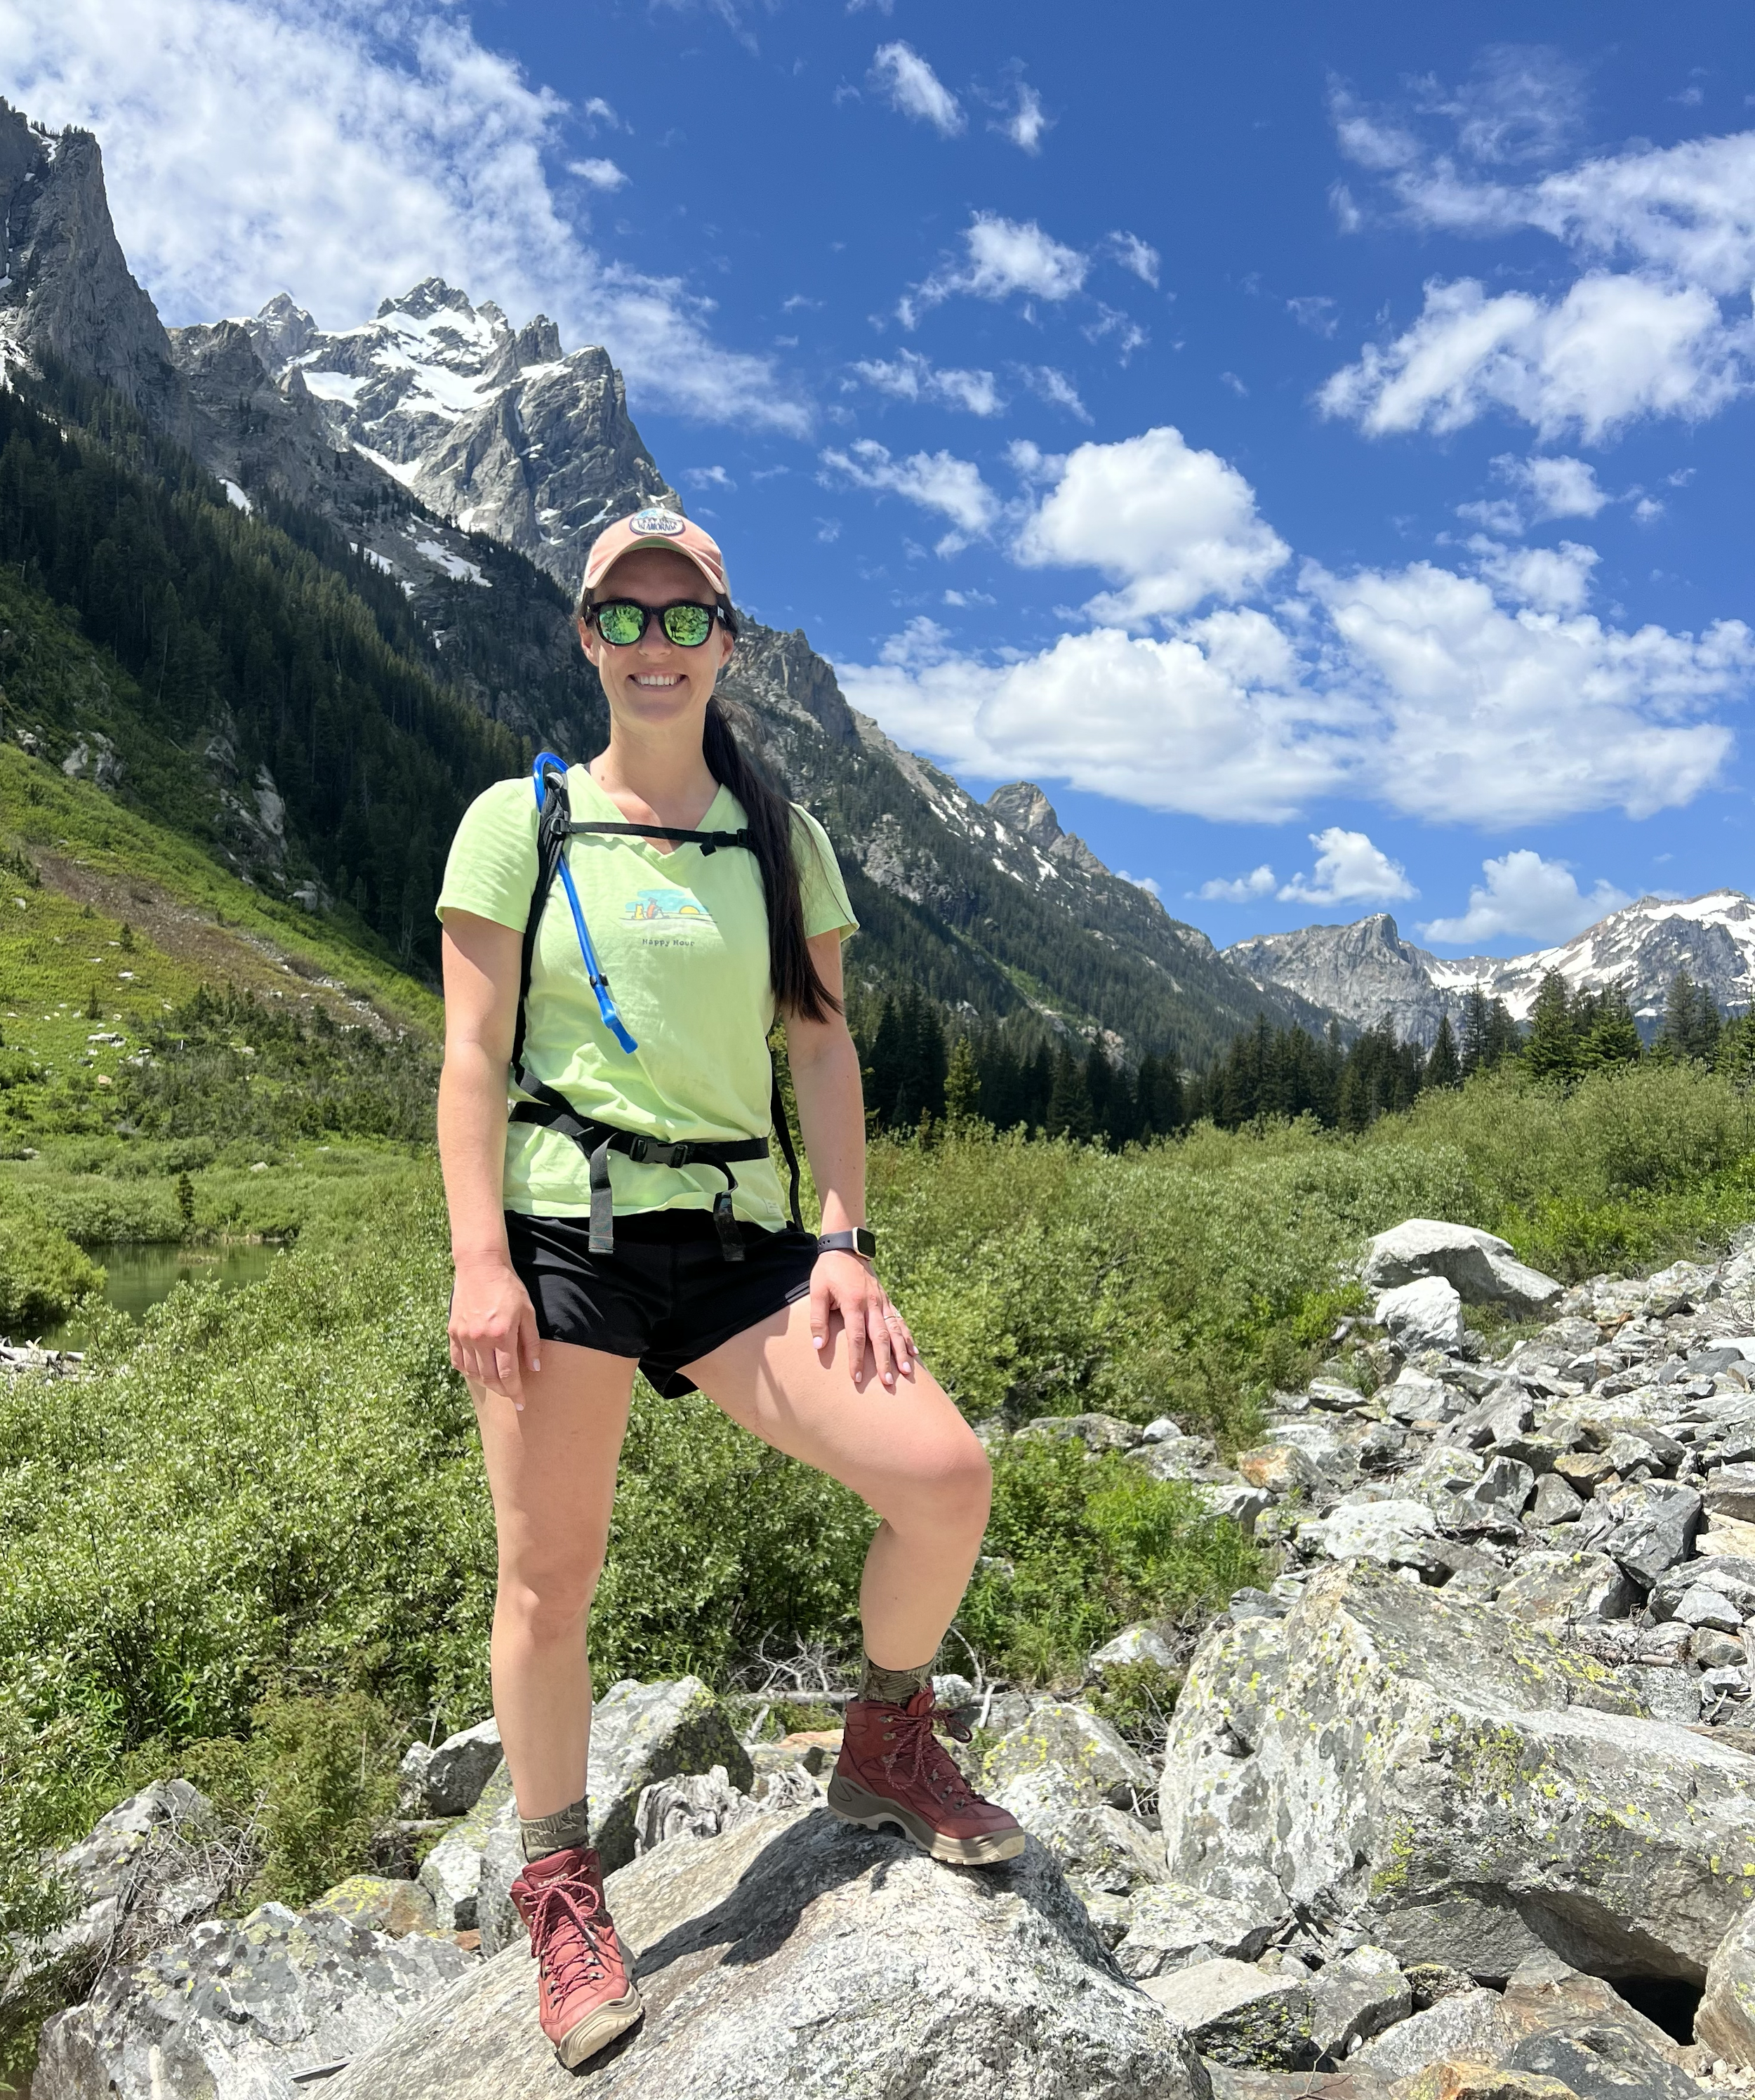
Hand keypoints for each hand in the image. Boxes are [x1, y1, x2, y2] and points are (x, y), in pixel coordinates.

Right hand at [449, 1255, 541, 1408]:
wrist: (480, 1267)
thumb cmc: (508, 1288)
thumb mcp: (527, 1312)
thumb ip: (531, 1342)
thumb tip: (534, 1368)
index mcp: (501, 1334)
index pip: (508, 1373)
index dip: (515, 1391)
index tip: (521, 1403)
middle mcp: (479, 1339)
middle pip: (489, 1377)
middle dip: (502, 1390)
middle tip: (511, 1395)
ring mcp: (463, 1336)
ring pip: (472, 1372)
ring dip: (486, 1382)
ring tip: (497, 1385)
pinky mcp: (452, 1331)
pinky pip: (457, 1360)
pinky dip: (467, 1370)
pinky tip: (477, 1372)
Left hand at [808, 1252, 916, 1389]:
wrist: (846, 1248)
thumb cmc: (828, 1271)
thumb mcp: (817, 1291)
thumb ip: (817, 1318)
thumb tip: (818, 1345)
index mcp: (853, 1302)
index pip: (857, 1336)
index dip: (857, 1358)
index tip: (856, 1377)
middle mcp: (872, 1303)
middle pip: (881, 1337)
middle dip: (885, 1361)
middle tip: (888, 1383)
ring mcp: (882, 1301)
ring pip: (895, 1330)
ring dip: (901, 1352)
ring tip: (906, 1372)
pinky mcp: (886, 1300)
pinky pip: (899, 1320)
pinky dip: (907, 1337)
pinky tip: (914, 1352)